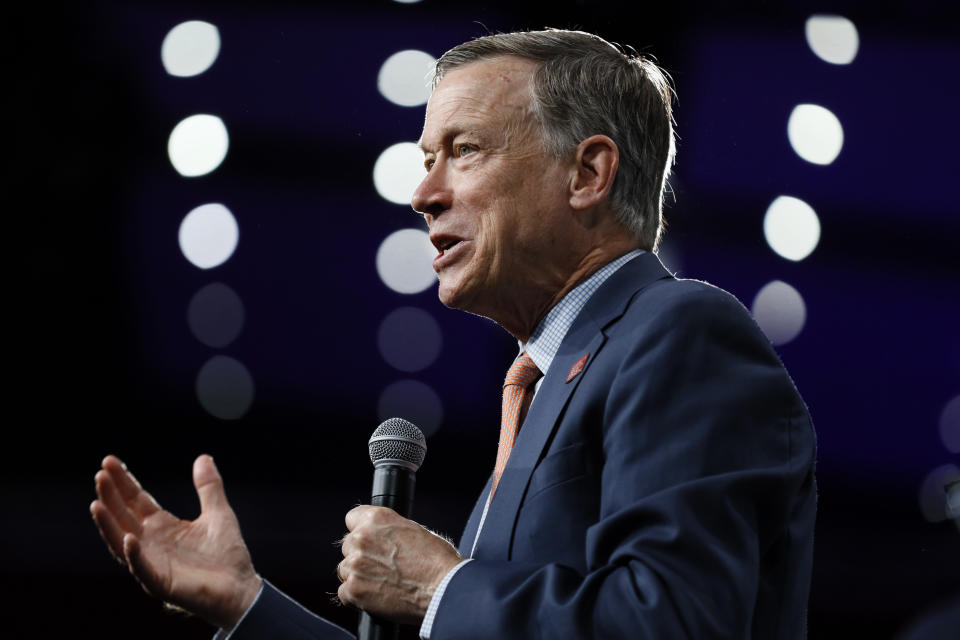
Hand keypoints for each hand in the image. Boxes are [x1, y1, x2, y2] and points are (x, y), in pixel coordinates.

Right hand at [90, 454, 262, 627]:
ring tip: (97, 503)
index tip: (109, 461)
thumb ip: (208, 487)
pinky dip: (134, 555)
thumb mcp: (218, 513)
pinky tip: (129, 539)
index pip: (136, 501)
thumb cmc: (227, 555)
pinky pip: (142, 568)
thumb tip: (203, 457)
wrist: (240, 589)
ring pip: (122, 542)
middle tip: (101, 474)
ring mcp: (153, 563)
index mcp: (162, 527)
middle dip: (111, 496)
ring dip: (109, 524)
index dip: (123, 482)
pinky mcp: (161, 583)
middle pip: (124, 516)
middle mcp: (151, 543)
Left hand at [337, 506, 461, 624]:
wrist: (443, 588)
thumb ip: (390, 531)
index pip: (352, 519)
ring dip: (358, 577)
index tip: (367, 541)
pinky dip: (357, 598)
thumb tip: (383, 539)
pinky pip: (344, 593)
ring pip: (344, 570)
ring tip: (381, 584)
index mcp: (377, 519)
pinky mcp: (354, 590)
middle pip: (348, 546)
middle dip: (361, 556)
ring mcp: (355, 564)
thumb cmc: (437, 561)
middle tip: (381, 568)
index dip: (361, 531)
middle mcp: (362, 538)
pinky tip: (377, 597)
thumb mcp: (414, 530)